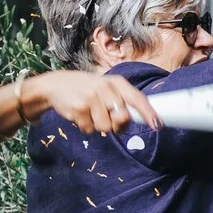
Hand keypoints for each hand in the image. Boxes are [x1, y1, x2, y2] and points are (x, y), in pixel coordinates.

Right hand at [33, 69, 159, 134]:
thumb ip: (123, 101)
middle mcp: (106, 88)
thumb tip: (141, 119)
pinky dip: (85, 126)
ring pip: (105, 128)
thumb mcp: (106, 88)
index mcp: (116, 82)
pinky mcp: (79, 108)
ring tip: (89, 112)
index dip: (148, 113)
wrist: (55, 85)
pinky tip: (79, 114)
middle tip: (108, 118)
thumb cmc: (87, 89)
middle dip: (118, 125)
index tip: (157, 125)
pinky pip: (89, 130)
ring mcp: (91, 98)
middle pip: (123, 118)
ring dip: (98, 126)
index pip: (137, 98)